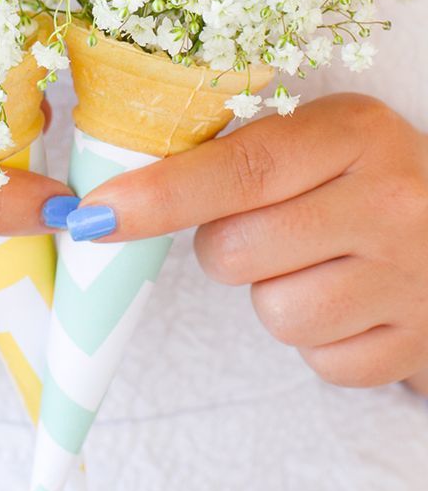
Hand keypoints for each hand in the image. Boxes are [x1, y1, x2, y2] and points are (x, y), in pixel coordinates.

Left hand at [71, 94, 427, 388]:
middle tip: (263, 225)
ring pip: (273, 314)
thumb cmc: (363, 173)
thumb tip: (119, 195)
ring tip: (313, 259)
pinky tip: (345, 295)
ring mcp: (408, 278)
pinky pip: (318, 359)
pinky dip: (315, 335)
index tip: (94, 214)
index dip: (159, 196)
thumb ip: (238, 153)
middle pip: (236, 251)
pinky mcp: (413, 342)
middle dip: (223, 245)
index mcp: (355, 131)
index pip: (239, 168)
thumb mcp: (316, 135)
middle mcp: (390, 201)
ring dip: (271, 292)